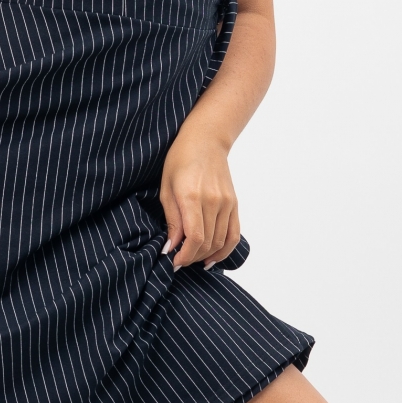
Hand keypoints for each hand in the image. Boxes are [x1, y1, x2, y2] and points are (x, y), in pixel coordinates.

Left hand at [159, 121, 240, 267]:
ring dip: (206, 256)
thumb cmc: (180, 160)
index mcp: (192, 197)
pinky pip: (234, 234)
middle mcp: (213, 202)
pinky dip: (225, 250)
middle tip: (179, 261)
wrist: (206, 140)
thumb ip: (172, 219)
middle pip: (207, 243)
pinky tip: (213, 258)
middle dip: (192, 258)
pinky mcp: (234, 204)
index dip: (184, 256)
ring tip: (192, 259)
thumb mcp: (166, 188)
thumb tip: (172, 247)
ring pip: (220, 242)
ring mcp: (227, 203)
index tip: (173, 262)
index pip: (194, 238)